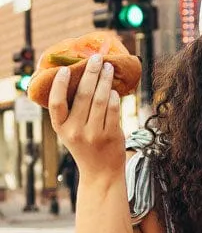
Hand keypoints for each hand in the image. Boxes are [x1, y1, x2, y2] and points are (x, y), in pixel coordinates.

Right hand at [48, 52, 126, 182]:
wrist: (101, 174)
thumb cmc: (85, 147)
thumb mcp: (71, 132)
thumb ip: (72, 112)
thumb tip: (81, 78)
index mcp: (61, 128)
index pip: (56, 103)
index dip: (59, 84)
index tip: (65, 69)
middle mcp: (75, 131)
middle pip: (82, 94)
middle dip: (91, 73)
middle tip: (96, 58)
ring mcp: (94, 134)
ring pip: (101, 99)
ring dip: (105, 80)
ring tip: (108, 68)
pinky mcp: (111, 136)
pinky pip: (114, 110)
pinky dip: (114, 97)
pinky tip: (114, 90)